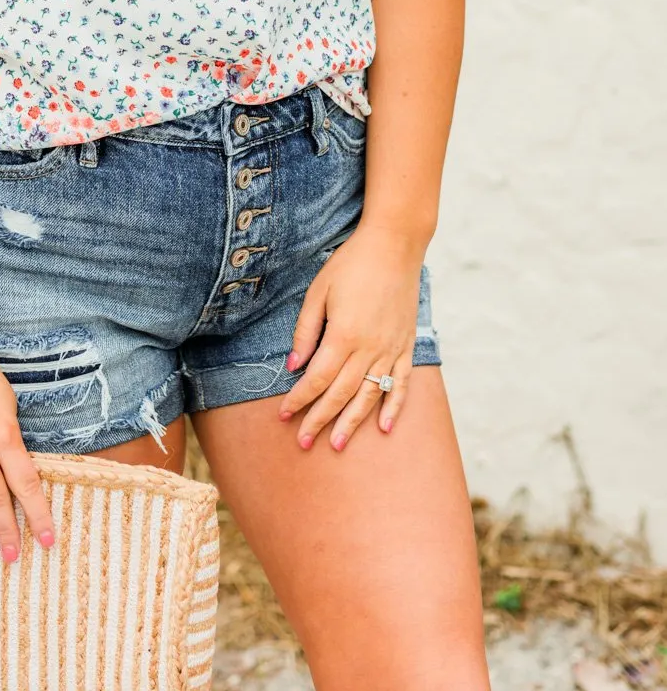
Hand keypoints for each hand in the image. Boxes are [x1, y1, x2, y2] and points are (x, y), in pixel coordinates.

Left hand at [277, 222, 424, 450]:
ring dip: (352, 422)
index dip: (299, 400)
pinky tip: (385, 427)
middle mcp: (369, 348)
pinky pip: (401, 383)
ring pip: (370, 394)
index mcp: (343, 335)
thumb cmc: (351, 264)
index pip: (316, 379)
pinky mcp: (407, 345)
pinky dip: (394, 406)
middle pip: (340, 394)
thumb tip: (294, 365)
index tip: (283, 415)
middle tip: (303, 443)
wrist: (394, 246)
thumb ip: (306, 330)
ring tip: (338, 445)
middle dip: (319, 420)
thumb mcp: (319, 292)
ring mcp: (391, 349)